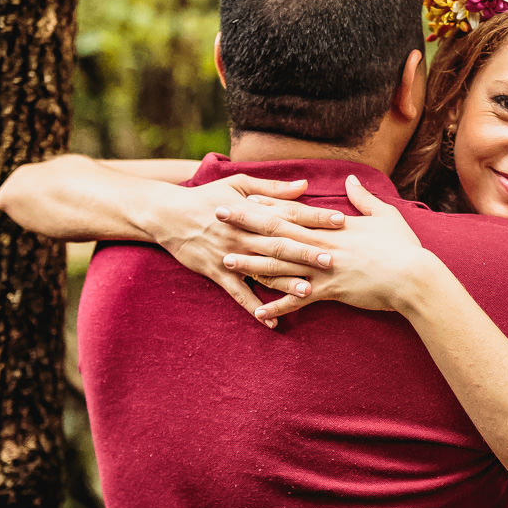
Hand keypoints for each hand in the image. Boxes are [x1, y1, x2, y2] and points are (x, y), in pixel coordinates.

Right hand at [151, 175, 331, 326]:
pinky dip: (254, 309)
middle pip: (280, 244)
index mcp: (251, 211)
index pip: (289, 214)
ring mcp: (230, 256)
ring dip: (285, 282)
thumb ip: (273, 188)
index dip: (315, 216)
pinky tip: (272, 322)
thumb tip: (305, 185)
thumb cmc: (207, 197)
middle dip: (307, 252)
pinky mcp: (217, 274)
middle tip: (333, 260)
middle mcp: (243, 235)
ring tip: (309, 292)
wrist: (166, 214)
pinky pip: (239, 295)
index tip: (340, 220)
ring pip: (262, 270)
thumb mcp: (238, 184)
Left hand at [218, 175, 432, 319]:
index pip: (293, 212)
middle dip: (245, 224)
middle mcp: (322, 245)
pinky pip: (297, 300)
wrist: (414, 277)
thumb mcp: (385, 216)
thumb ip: (364, 199)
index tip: (243, 197)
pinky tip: (257, 312)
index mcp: (332, 227)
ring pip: (279, 265)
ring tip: (226, 261)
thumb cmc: (403, 247)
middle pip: (277, 232)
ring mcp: (323, 269)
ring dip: (251, 263)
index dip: (267, 204)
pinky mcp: (330, 291)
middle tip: (217, 217)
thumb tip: (351, 180)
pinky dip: (277, 307)